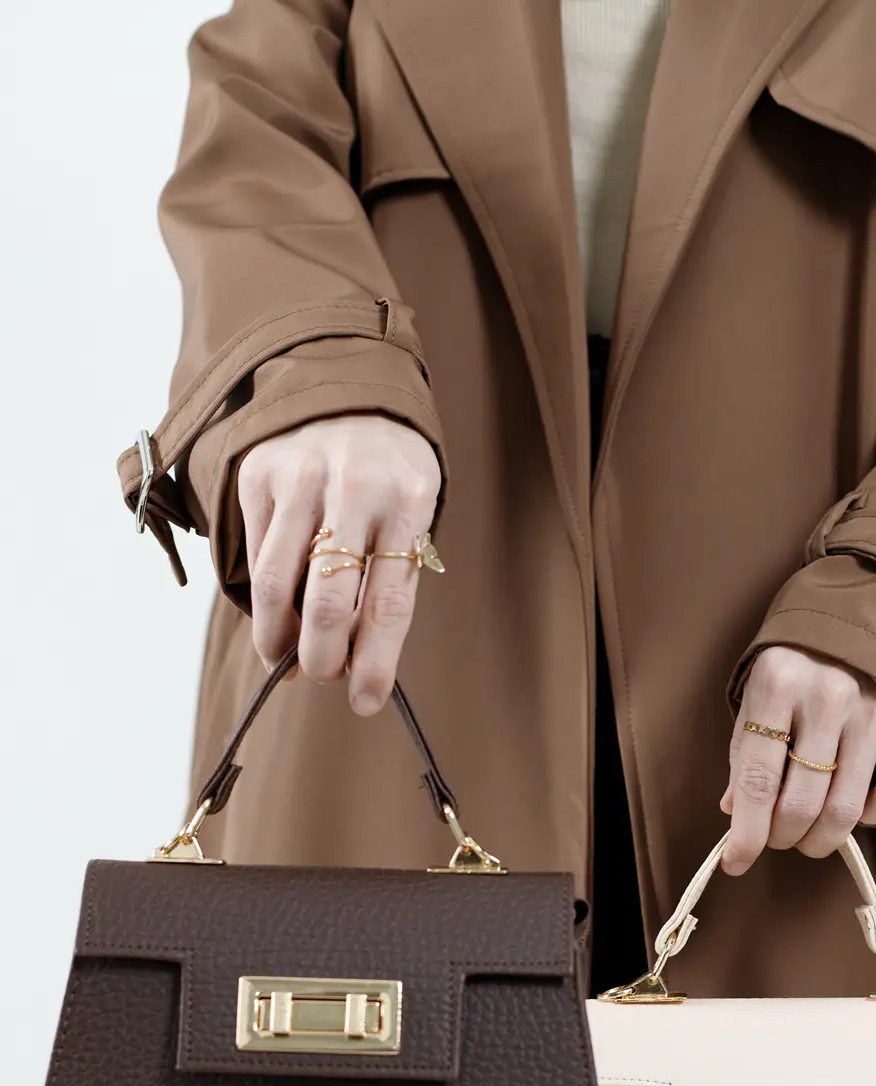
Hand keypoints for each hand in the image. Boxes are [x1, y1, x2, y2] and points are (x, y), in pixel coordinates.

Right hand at [237, 414, 442, 713]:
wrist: (348, 384)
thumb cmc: (389, 471)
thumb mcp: (411, 512)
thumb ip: (386, 578)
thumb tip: (351, 659)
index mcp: (409, 500)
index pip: (390, 601)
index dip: (375, 660)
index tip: (365, 701)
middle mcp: (354, 485)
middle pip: (326, 601)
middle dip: (321, 658)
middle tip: (323, 675)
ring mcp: (301, 476)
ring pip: (274, 585)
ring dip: (278, 638)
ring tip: (286, 658)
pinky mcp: (259, 473)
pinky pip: (254, 555)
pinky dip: (262, 597)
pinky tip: (275, 609)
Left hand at [720, 646, 875, 875]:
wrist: (874, 615)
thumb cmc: (803, 663)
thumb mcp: (761, 693)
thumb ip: (746, 752)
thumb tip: (735, 814)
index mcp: (778, 684)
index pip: (758, 779)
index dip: (746, 832)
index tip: (736, 862)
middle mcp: (828, 697)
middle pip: (801, 803)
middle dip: (784, 837)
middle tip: (779, 839)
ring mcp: (875, 711)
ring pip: (845, 809)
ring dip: (821, 839)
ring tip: (810, 837)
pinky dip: (869, 818)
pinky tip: (855, 809)